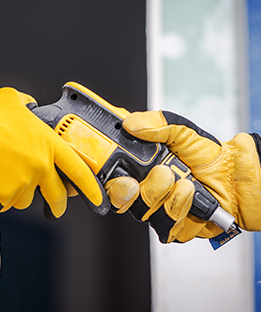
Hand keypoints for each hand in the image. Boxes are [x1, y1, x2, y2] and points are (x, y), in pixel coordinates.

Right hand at [0, 87, 109, 218]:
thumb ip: (27, 105)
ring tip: (9, 174)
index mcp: (48, 144)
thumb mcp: (12, 102)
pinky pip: (7, 202)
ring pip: (27, 198)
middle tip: (57, 205)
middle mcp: (40, 165)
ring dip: (21, 192)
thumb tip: (29, 106)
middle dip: (58, 204)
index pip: (78, 170)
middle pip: (57, 195)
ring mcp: (22, 182)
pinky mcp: (4, 194)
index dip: (91, 187)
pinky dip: (3, 195)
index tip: (98, 198)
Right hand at [106, 110, 260, 242]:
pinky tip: (191, 195)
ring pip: (144, 212)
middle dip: (137, 188)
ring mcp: (159, 208)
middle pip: (122, 198)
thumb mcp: (184, 132)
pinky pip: (166, 226)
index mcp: (143, 166)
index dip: (108, 175)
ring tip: (184, 181)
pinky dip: (179, 208)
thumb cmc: (211, 157)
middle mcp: (147, 188)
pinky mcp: (174, 226)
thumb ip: (159, 124)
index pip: (113, 174)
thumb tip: (132, 123)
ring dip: (165, 195)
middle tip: (159, 173)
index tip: (114, 168)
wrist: (237, 180)